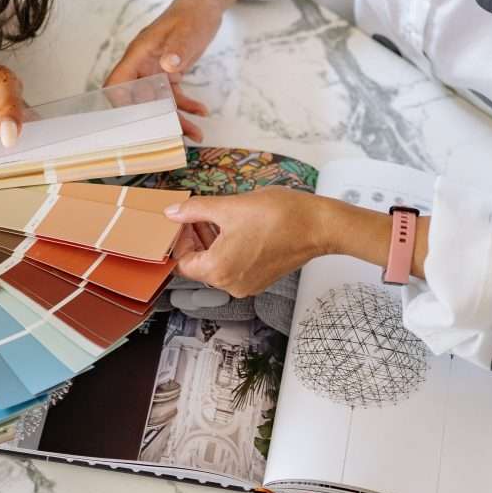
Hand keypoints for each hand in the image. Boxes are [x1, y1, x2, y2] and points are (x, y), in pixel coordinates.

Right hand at [105, 0, 219, 140]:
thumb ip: (176, 49)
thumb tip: (167, 66)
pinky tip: (201, 112)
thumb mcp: (185, 32)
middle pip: (140, 100)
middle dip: (155, 120)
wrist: (204, 6)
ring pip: (160, 103)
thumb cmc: (191, 14)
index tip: (133, 123)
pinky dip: (188, 106)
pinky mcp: (170, 75)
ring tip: (195, 134)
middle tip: (171, 137)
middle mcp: (143, 66)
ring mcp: (156, 72)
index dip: (119, 104)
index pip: (117, 83)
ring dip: (177, 119)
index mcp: (138, 55)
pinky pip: (175, 97)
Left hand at [165, 188, 331, 296]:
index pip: (182, 263)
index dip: (178, 240)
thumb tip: (172, 212)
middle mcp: (229, 285)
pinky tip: (233, 228)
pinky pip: (233, 268)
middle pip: (199, 265)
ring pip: (216, 266)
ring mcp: (246, 285)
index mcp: (217, 270)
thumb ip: (195, 210)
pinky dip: (227, 250)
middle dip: (194, 239)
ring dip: (210, 243)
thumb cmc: (278, 216)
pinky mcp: (259, 280)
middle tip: (196, 214)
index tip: (181, 221)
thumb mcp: (229, 207)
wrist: (319, 226)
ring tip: (215, 217)